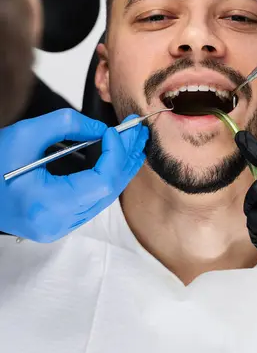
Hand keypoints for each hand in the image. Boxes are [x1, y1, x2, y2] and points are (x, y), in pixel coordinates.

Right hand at [0, 109, 147, 242]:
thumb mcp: (24, 135)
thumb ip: (66, 125)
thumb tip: (99, 128)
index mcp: (48, 206)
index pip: (101, 182)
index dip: (116, 154)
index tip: (116, 130)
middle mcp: (57, 224)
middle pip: (108, 192)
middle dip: (126, 158)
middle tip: (137, 131)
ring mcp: (59, 228)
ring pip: (104, 199)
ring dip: (120, 168)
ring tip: (132, 142)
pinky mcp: (58, 223)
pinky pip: (92, 202)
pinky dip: (107, 179)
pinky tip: (114, 160)